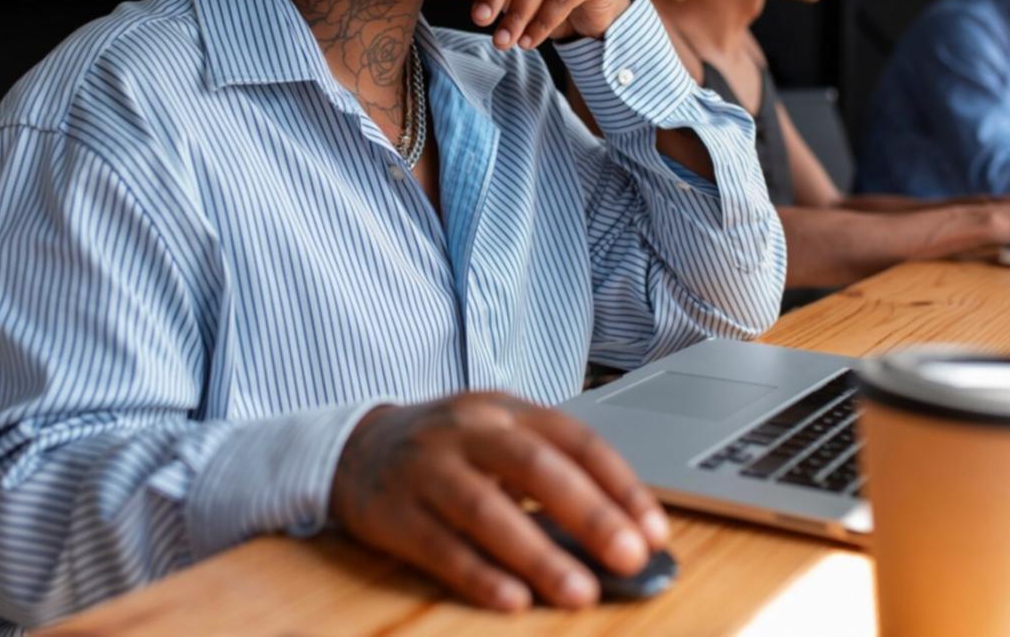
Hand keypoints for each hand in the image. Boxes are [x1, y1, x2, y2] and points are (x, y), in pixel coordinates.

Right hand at [329, 392, 669, 610]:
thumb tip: (620, 534)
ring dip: (537, 554)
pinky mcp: (393, 513)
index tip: (655, 531)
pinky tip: (513, 601)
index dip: (619, 484)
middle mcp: (467, 430)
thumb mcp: (498, 438)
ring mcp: (426, 469)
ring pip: (486, 510)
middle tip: (630, 557)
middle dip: (589, 514)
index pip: (574, 438)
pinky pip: (439, 546)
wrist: (354, 449)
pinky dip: (479, 576)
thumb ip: (551, 474)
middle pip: (534, 466)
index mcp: (505, 408)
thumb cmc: (449, 451)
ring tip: (579, 592)